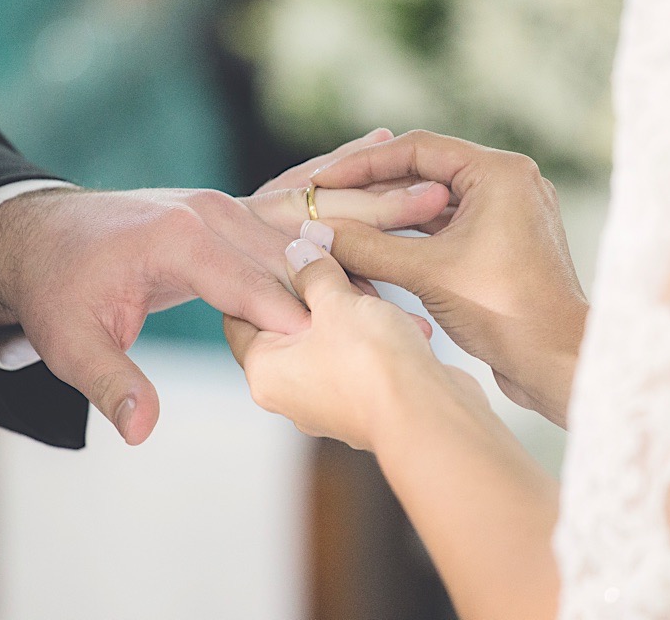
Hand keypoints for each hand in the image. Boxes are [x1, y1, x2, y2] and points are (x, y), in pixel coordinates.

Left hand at [0, 133, 448, 445]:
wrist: (43, 233)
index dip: (302, 309)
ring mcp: (226, 203)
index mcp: (179, 242)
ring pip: (311, 212)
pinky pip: (295, 191)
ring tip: (438, 199)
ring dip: (373, 206)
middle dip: (364, 256)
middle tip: (425, 271)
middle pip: (299, 242)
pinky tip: (385, 144)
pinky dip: (340, 173)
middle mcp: (211, 212)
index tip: (356, 333)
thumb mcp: (71, 344)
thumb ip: (113, 384)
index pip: (251, 282)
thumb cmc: (60, 291)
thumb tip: (141, 431)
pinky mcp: (233, 203)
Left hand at [224, 239, 483, 451]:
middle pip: (288, 327)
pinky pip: (360, 361)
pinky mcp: (364, 406)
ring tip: (380, 296)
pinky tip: (408, 324)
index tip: (280, 253)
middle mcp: (289, 394)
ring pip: (330, 342)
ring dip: (355, 314)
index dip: (258, 280)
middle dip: (316, 293)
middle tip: (336, 264)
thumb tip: (299, 252)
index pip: (240, 318)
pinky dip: (378, 340)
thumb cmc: (372, 363)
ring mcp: (327, 404)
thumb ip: (314, 273)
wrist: (429, 416)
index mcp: (265, 372)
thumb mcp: (337, 301)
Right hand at [311, 130, 587, 427]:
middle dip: (373, 187)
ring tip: (342, 222)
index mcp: (500, 173)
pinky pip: (448, 226)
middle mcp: (509, 182)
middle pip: (425, 171)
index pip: (417, 148)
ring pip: (435, 201)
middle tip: (326, 199)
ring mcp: (508, 213)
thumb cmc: (504, 312)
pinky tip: (373, 245)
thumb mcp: (426, 273)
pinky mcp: (502, 242)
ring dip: (390, 213)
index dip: (363, 164)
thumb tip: (316, 231)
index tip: (323, 180)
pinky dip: (412, 235)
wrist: (556, 363)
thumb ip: (367, 246)